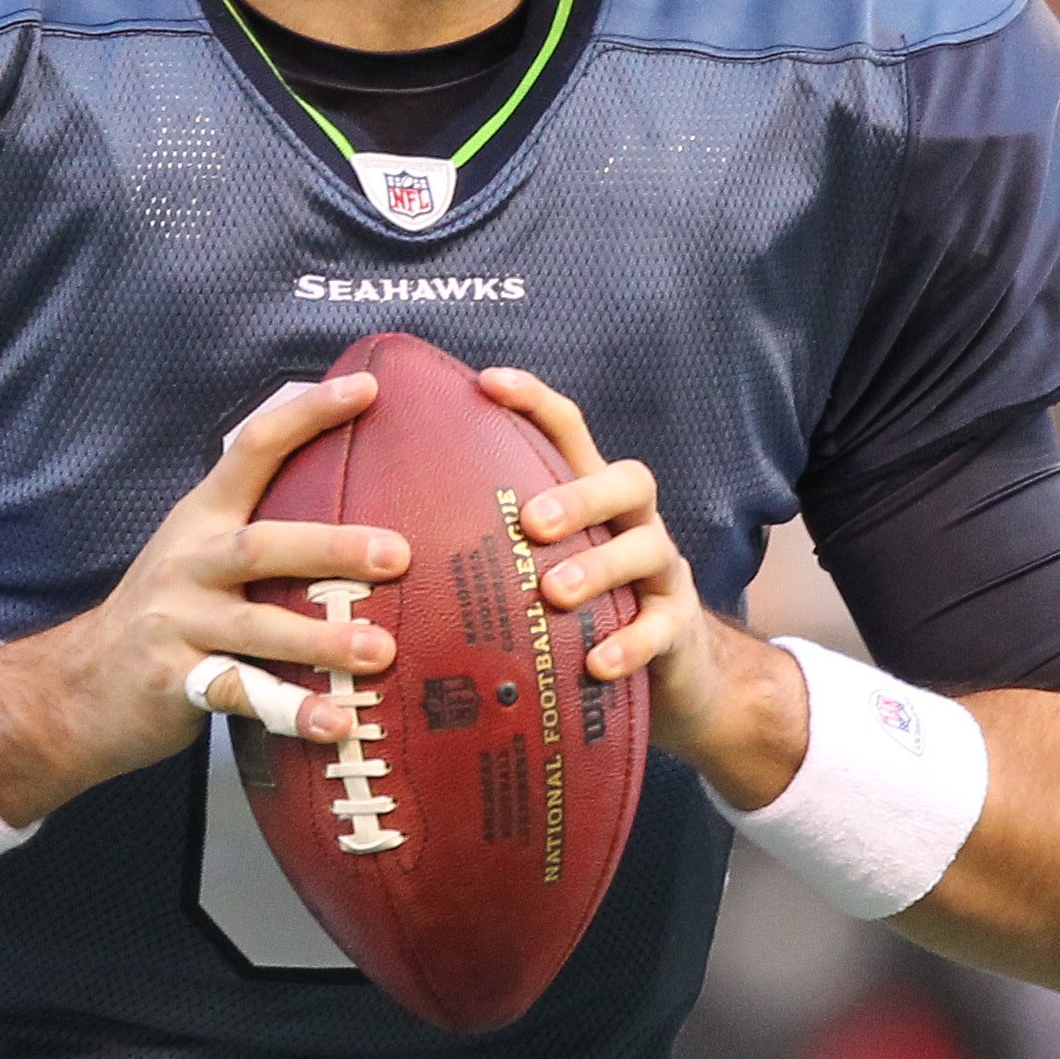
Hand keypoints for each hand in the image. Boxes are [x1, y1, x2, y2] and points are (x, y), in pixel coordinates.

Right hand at [0, 372, 410, 822]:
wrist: (75, 688)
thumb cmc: (165, 618)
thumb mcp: (196, 555)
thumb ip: (258, 529)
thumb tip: (351, 497)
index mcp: (201, 520)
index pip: (253, 448)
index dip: (307, 414)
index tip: (367, 389)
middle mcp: (187, 563)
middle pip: (261, 545)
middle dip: (331, 547)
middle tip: (399, 554)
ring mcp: (177, 623)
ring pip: (255, 628)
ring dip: (321, 639)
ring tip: (380, 651)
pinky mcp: (173, 682)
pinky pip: (239, 694)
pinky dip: (291, 711)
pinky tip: (335, 724)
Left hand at [481, 366, 805, 805]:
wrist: (668, 676)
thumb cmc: (579, 611)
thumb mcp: (538, 568)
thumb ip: (488, 546)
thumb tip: (381, 544)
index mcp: (592, 497)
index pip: (570, 432)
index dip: (535, 400)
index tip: (486, 383)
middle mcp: (633, 523)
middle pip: (627, 481)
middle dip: (578, 496)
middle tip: (529, 522)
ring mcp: (661, 573)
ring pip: (647, 548)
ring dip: (599, 567)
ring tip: (554, 593)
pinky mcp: (678, 627)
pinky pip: (662, 628)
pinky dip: (629, 643)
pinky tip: (595, 663)